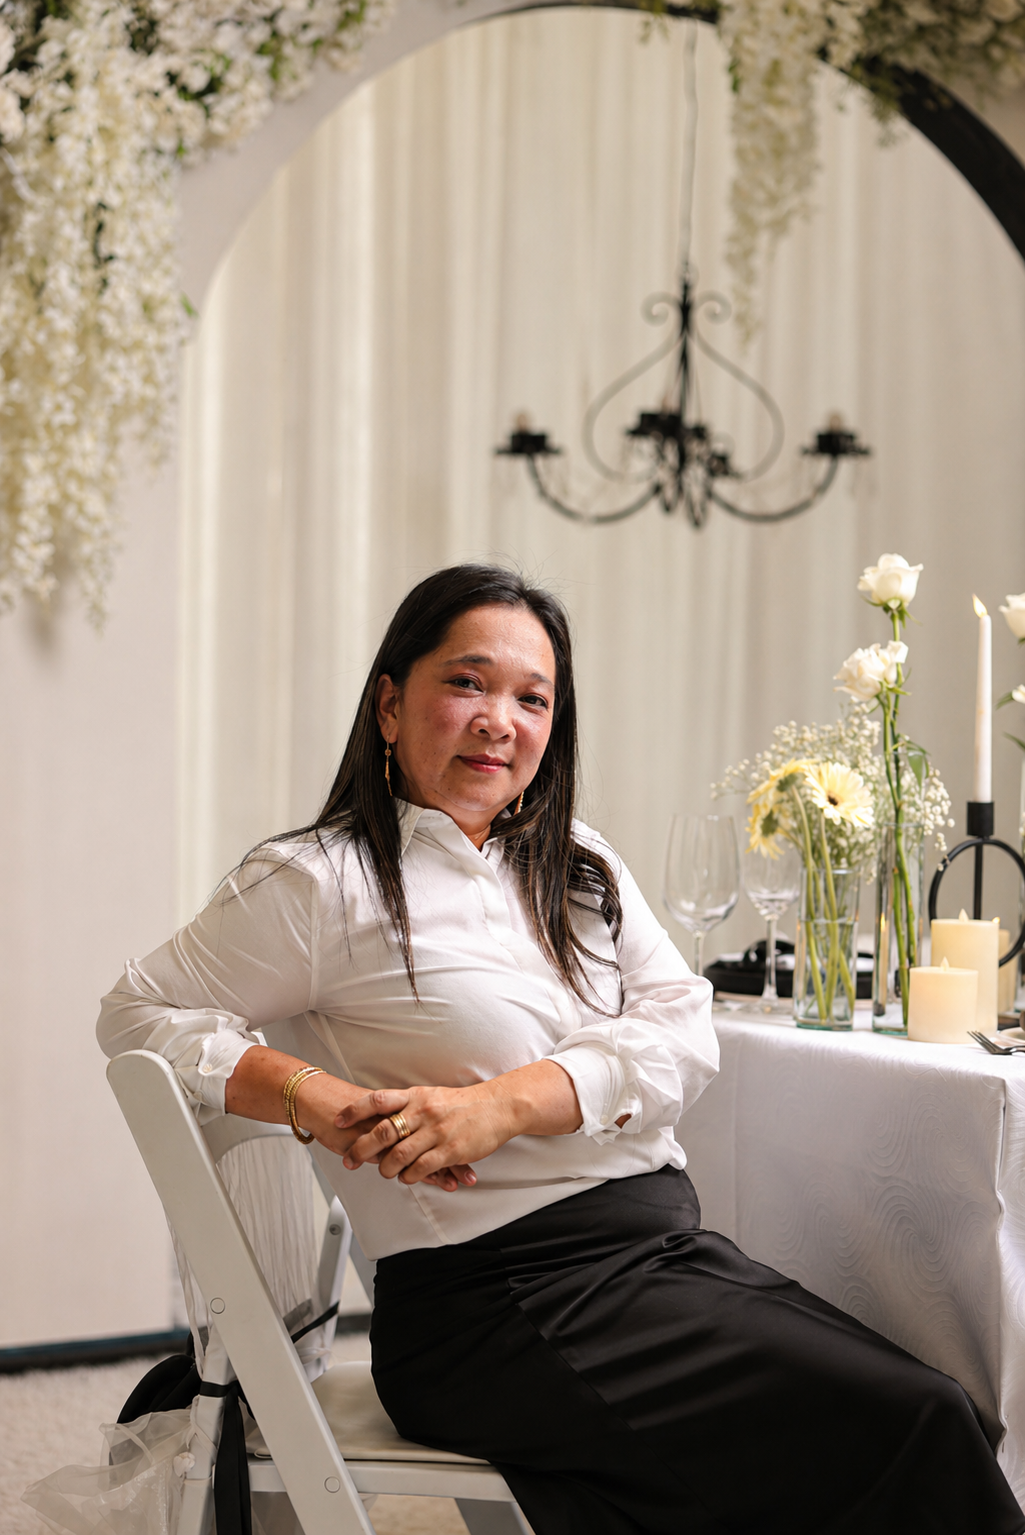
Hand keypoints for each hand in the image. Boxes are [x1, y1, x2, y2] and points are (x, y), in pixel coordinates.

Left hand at [337, 1084, 508, 1187]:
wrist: (497, 1106)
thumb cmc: (462, 1104)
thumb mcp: (431, 1095)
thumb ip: (407, 1105)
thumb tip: (380, 1115)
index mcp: (415, 1096)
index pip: (378, 1100)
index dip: (354, 1110)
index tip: (338, 1120)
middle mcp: (423, 1111)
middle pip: (383, 1131)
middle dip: (361, 1148)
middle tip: (349, 1159)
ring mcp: (436, 1131)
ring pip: (399, 1154)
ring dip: (386, 1168)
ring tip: (383, 1172)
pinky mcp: (450, 1150)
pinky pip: (421, 1168)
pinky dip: (409, 1176)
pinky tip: (407, 1177)